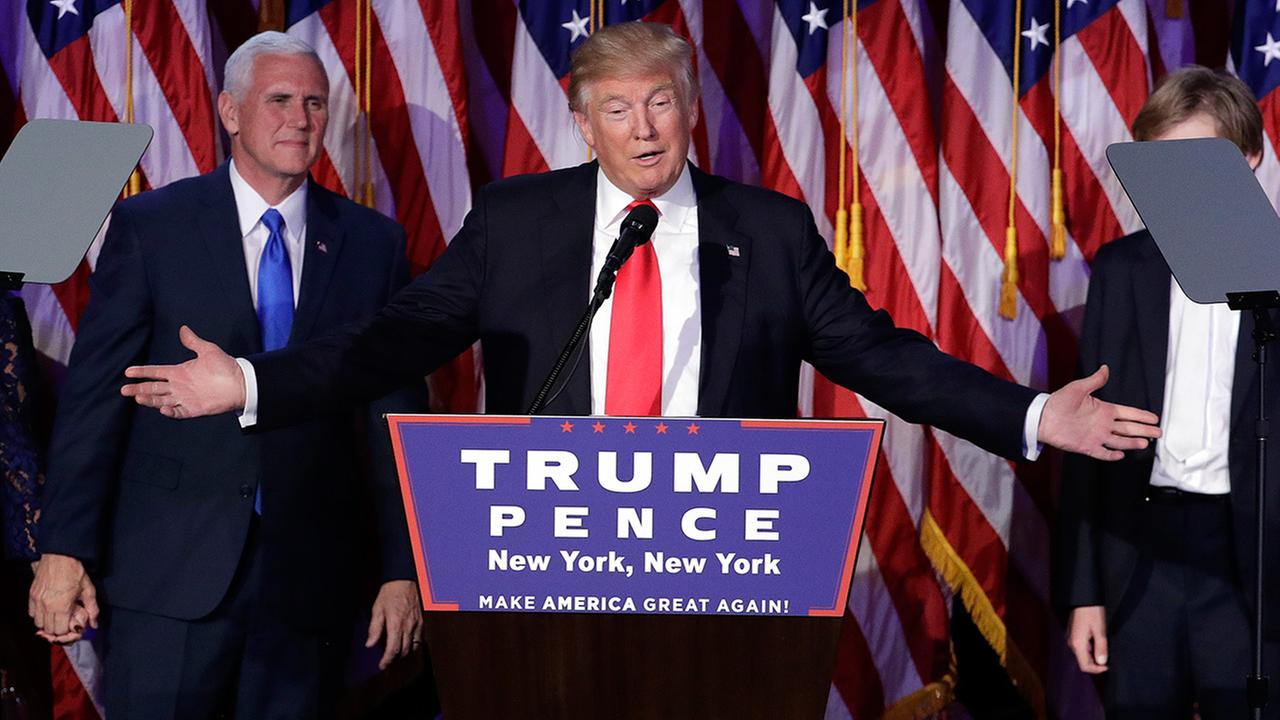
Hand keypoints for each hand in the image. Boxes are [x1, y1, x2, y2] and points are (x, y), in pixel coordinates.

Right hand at [28, 554, 98, 643]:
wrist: (60, 554)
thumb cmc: (75, 570)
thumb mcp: (88, 589)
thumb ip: (92, 609)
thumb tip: (94, 624)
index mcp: (61, 607)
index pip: (60, 631)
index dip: (68, 631)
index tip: (74, 625)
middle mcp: (46, 606)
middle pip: (49, 630)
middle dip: (59, 629)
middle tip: (67, 621)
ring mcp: (37, 601)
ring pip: (38, 623)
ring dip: (48, 623)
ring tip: (58, 615)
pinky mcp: (32, 595)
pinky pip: (32, 613)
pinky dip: (39, 615)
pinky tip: (49, 608)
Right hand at [121, 326, 245, 417]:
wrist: (241, 382)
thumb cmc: (226, 366)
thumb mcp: (208, 351)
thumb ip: (193, 342)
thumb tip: (183, 328)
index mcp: (179, 372)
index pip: (155, 372)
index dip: (142, 372)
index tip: (128, 372)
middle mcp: (179, 386)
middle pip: (154, 388)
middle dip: (139, 388)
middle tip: (124, 389)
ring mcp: (185, 398)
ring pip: (161, 400)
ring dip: (150, 400)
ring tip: (137, 397)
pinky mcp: (193, 409)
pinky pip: (178, 412)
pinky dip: (170, 411)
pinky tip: (162, 408)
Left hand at [366, 580, 422, 669]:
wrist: (404, 580)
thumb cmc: (390, 593)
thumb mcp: (377, 609)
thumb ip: (374, 629)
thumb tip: (370, 644)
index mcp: (396, 624)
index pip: (393, 649)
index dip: (387, 660)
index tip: (382, 665)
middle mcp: (408, 626)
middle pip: (404, 651)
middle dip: (395, 659)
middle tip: (387, 661)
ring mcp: (417, 624)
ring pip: (413, 647)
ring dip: (404, 653)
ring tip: (396, 654)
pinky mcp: (421, 621)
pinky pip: (420, 639)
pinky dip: (413, 645)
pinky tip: (407, 644)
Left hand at [1039, 365, 1159, 460]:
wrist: (1042, 417)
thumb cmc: (1058, 401)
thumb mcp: (1078, 388)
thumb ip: (1095, 380)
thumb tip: (1105, 368)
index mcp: (1103, 410)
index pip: (1128, 413)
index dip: (1141, 416)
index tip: (1154, 417)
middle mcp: (1102, 424)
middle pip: (1128, 428)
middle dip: (1143, 430)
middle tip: (1158, 432)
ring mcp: (1096, 436)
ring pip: (1119, 441)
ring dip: (1131, 442)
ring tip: (1145, 443)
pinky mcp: (1086, 446)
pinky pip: (1102, 453)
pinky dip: (1111, 455)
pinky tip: (1121, 455)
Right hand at [1067, 605, 1108, 673]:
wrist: (1083, 599)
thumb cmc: (1092, 613)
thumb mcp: (1100, 630)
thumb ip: (1101, 648)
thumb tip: (1102, 662)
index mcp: (1077, 643)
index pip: (1085, 666)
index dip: (1097, 670)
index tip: (1107, 666)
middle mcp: (1071, 643)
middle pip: (1082, 661)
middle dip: (1095, 663)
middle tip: (1107, 657)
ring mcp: (1070, 639)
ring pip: (1082, 655)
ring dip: (1092, 656)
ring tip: (1103, 647)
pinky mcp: (1072, 635)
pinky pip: (1080, 647)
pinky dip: (1089, 649)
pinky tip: (1096, 641)